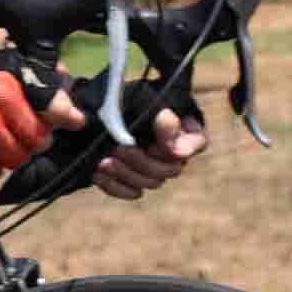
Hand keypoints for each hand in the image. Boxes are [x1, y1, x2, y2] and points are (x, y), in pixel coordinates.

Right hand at [0, 48, 60, 180]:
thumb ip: (31, 88)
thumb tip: (69, 109)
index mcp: (8, 86)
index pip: (52, 114)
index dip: (59, 124)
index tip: (72, 126)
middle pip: (36, 144)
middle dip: (26, 144)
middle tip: (8, 136)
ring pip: (15, 161)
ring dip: (5, 157)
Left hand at [90, 102, 204, 202]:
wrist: (92, 111)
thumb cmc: (122, 100)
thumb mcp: (142, 101)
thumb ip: (163, 119)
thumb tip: (175, 149)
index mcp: (181, 128)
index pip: (198, 141)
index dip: (185, 147)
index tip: (158, 145)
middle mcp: (171, 152)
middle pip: (171, 169)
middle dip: (144, 161)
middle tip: (120, 148)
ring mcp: (153, 168)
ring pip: (152, 182)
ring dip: (127, 173)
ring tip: (104, 161)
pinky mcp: (134, 181)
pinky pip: (132, 192)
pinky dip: (115, 185)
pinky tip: (98, 174)